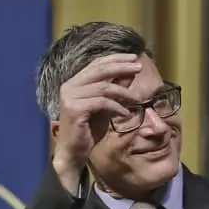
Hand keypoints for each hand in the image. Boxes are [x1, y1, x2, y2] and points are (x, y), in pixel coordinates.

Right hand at [51, 53, 141, 190]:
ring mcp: (70, 96)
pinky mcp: (74, 108)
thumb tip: (130, 73)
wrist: (75, 151)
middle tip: (139, 67)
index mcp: (75, 82)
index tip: (133, 58)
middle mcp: (70, 86)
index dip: (115, 59)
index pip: (97, 64)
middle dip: (121, 67)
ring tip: (137, 99)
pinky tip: (127, 113)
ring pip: (103, 87)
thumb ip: (115, 90)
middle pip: (100, 70)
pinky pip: (101, 103)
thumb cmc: (90, 129)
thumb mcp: (106, 107)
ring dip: (123, 92)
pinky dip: (117, 107)